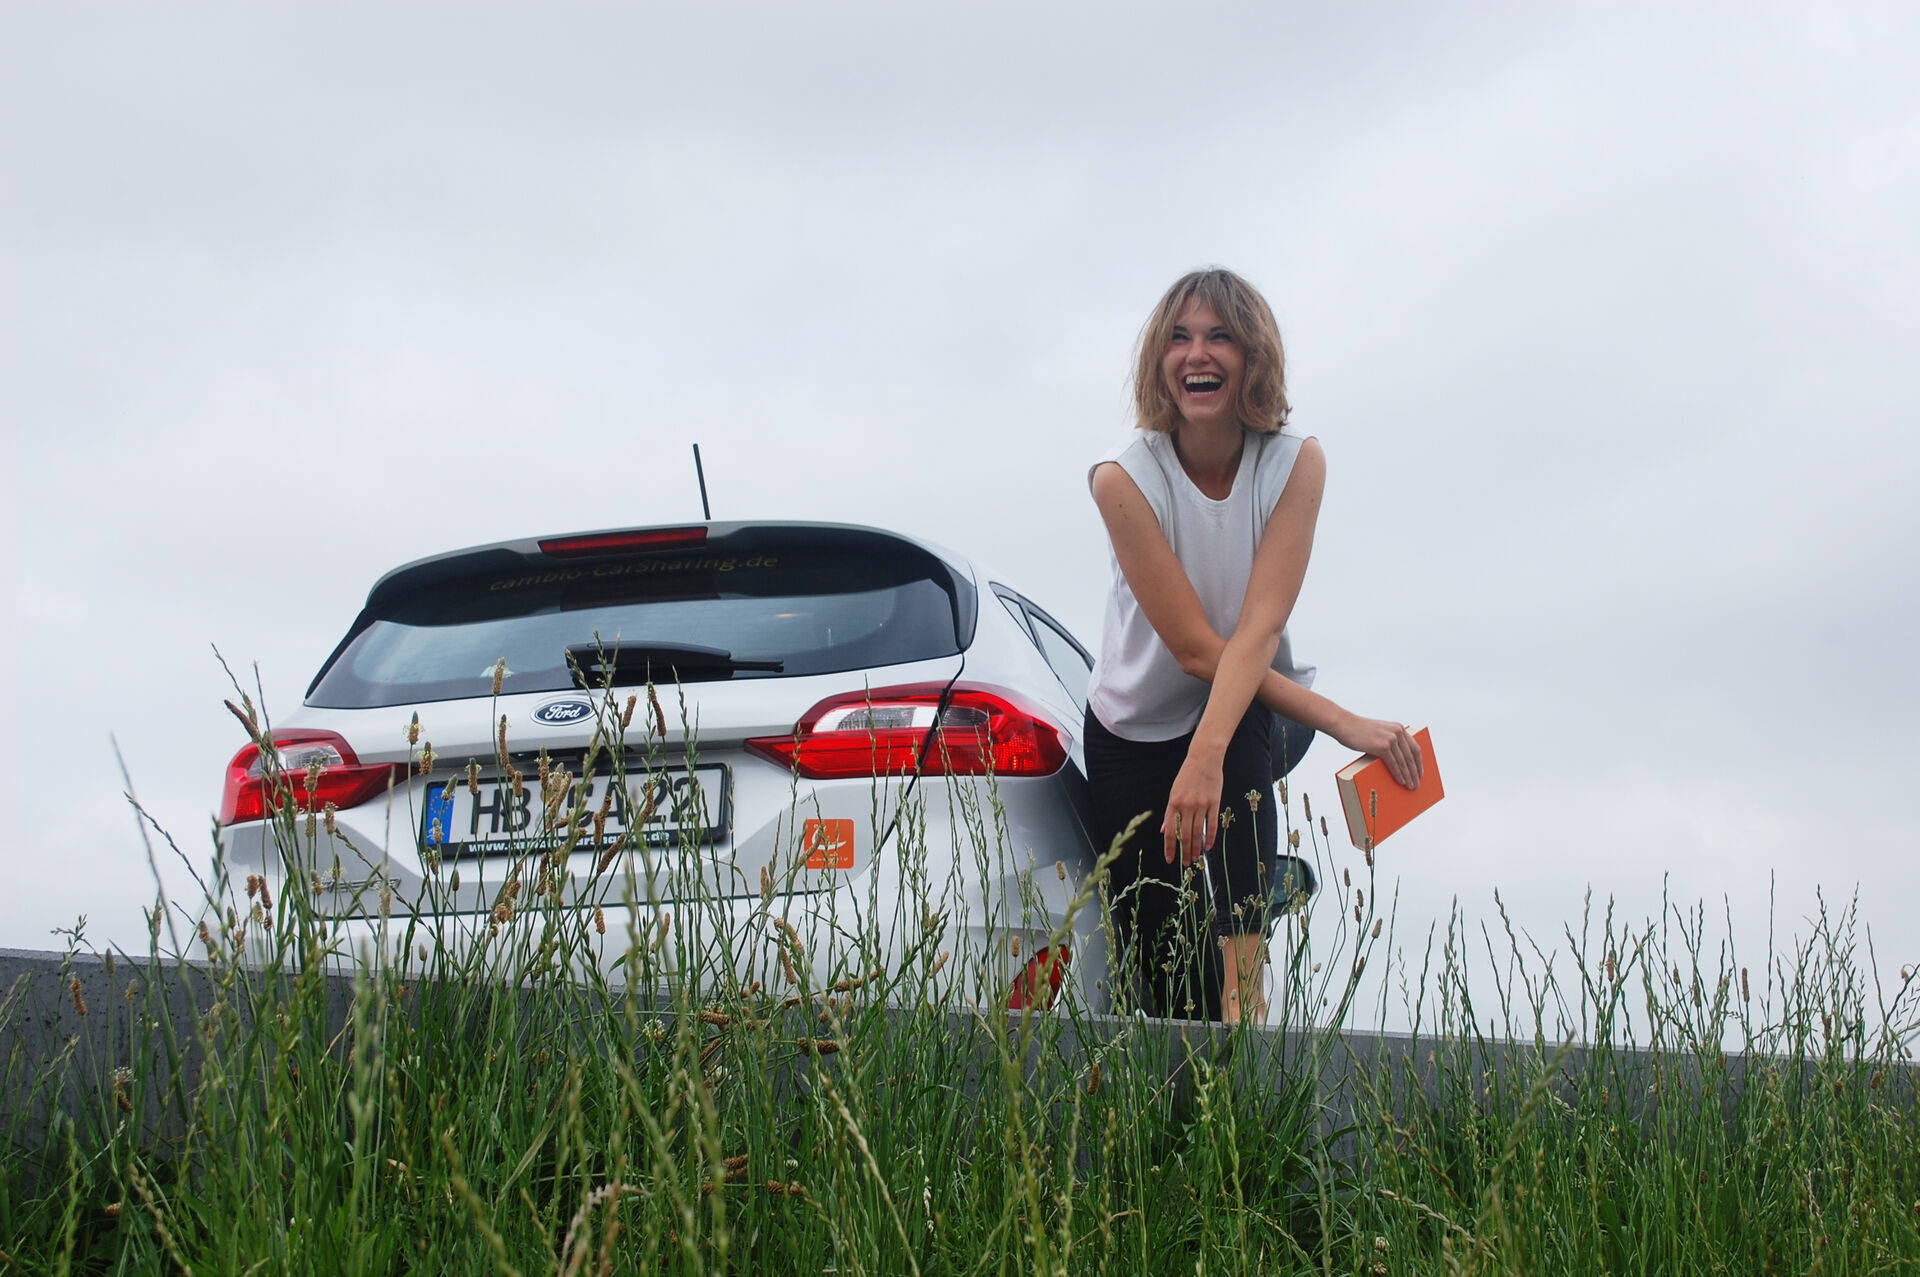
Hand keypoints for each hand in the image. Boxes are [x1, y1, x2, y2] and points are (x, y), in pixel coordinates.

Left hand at [1161, 751, 1223, 865]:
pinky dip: (1211, 837)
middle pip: (1184, 835)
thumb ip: (1170, 813)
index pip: (1170, 831)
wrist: (1204, 759)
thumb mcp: (1174, 792)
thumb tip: (1164, 831)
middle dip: (1184, 852)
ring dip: (1196, 848)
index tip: (1170, 859)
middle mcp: (1186, 805)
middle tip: (1185, 863)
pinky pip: (1212, 824)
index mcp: (1173, 803)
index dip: (1170, 847)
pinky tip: (1209, 846)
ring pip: (1198, 832)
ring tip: (1196, 858)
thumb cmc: (1187, 775)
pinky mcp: (1214, 803)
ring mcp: (1201, 805)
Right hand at [1335, 716, 1423, 789]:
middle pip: (1411, 756)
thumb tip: (1397, 760)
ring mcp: (1390, 739)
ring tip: (1410, 786)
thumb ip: (1389, 741)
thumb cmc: (1358, 731)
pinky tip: (1401, 781)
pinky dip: (1398, 774)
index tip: (1420, 772)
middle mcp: (1397, 732)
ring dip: (1408, 776)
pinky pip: (1394, 764)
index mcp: (1398, 728)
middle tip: (1416, 783)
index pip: (1415, 747)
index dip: (1419, 762)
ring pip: (1404, 762)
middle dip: (1414, 772)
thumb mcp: (1379, 732)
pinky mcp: (1382, 746)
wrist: (1344, 725)